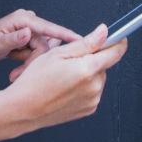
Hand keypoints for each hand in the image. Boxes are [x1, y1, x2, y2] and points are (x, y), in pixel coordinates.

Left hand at [0, 9, 79, 72]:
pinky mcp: (30, 40)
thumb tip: (28, 33)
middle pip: (45, 46)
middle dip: (33, 63)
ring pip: (42, 53)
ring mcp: (31, 32)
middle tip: (16, 75)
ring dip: (30, 65)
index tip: (82, 40)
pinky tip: (17, 70)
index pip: (49, 28)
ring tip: (14, 74)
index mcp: (24, 20)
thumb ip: (13, 39)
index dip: (66, 35)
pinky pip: (37, 54)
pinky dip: (29, 64)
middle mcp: (30, 23)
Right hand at [2, 24, 127, 130]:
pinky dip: (83, 87)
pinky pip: (92, 91)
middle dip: (91, 59)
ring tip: (63, 76)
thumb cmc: (35, 81)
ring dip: (87, 74)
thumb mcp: (58, 53)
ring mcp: (92, 100)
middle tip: (69, 61)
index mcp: (88, 70)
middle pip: (103, 65)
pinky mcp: (88, 109)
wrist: (23, 109)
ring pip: (97, 78)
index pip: (116, 52)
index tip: (118, 37)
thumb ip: (86, 43)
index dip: (118, 41)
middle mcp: (94, 87)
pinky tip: (66, 87)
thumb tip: (104, 32)